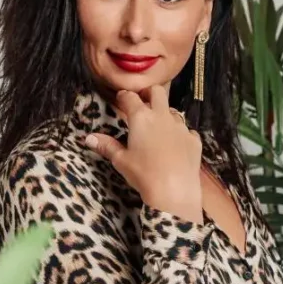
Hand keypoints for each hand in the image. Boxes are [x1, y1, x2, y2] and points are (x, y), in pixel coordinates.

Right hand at [84, 86, 202, 223]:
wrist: (175, 191)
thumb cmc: (144, 174)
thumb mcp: (121, 161)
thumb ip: (106, 146)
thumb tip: (88, 138)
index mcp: (141, 118)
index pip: (130, 97)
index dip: (123, 96)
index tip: (120, 99)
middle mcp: (162, 116)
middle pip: (157, 91)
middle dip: (148, 93)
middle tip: (142, 102)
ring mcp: (181, 127)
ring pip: (173, 111)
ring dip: (165, 114)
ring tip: (158, 127)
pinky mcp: (194, 139)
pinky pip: (186, 130)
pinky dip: (179, 133)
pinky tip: (175, 145)